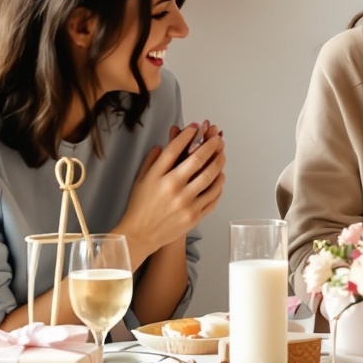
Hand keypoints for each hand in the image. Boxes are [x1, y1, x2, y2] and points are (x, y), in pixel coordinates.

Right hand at [121, 125, 225, 261]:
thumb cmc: (140, 206)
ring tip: (222, 155)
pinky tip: (220, 177)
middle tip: (218, 138)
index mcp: (158, 177)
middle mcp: (173, 188)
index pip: (174, 149)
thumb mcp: (140, 180)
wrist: (140, 235)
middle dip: (210, 145)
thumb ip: (152, 161)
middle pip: (197, 161)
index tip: (195, 127)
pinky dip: (219, 185)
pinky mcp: (194, 216)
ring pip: (210, 178)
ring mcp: (186, 203)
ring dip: (219, 163)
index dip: (187, 135)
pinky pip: (212, 197)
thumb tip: (163, 144)